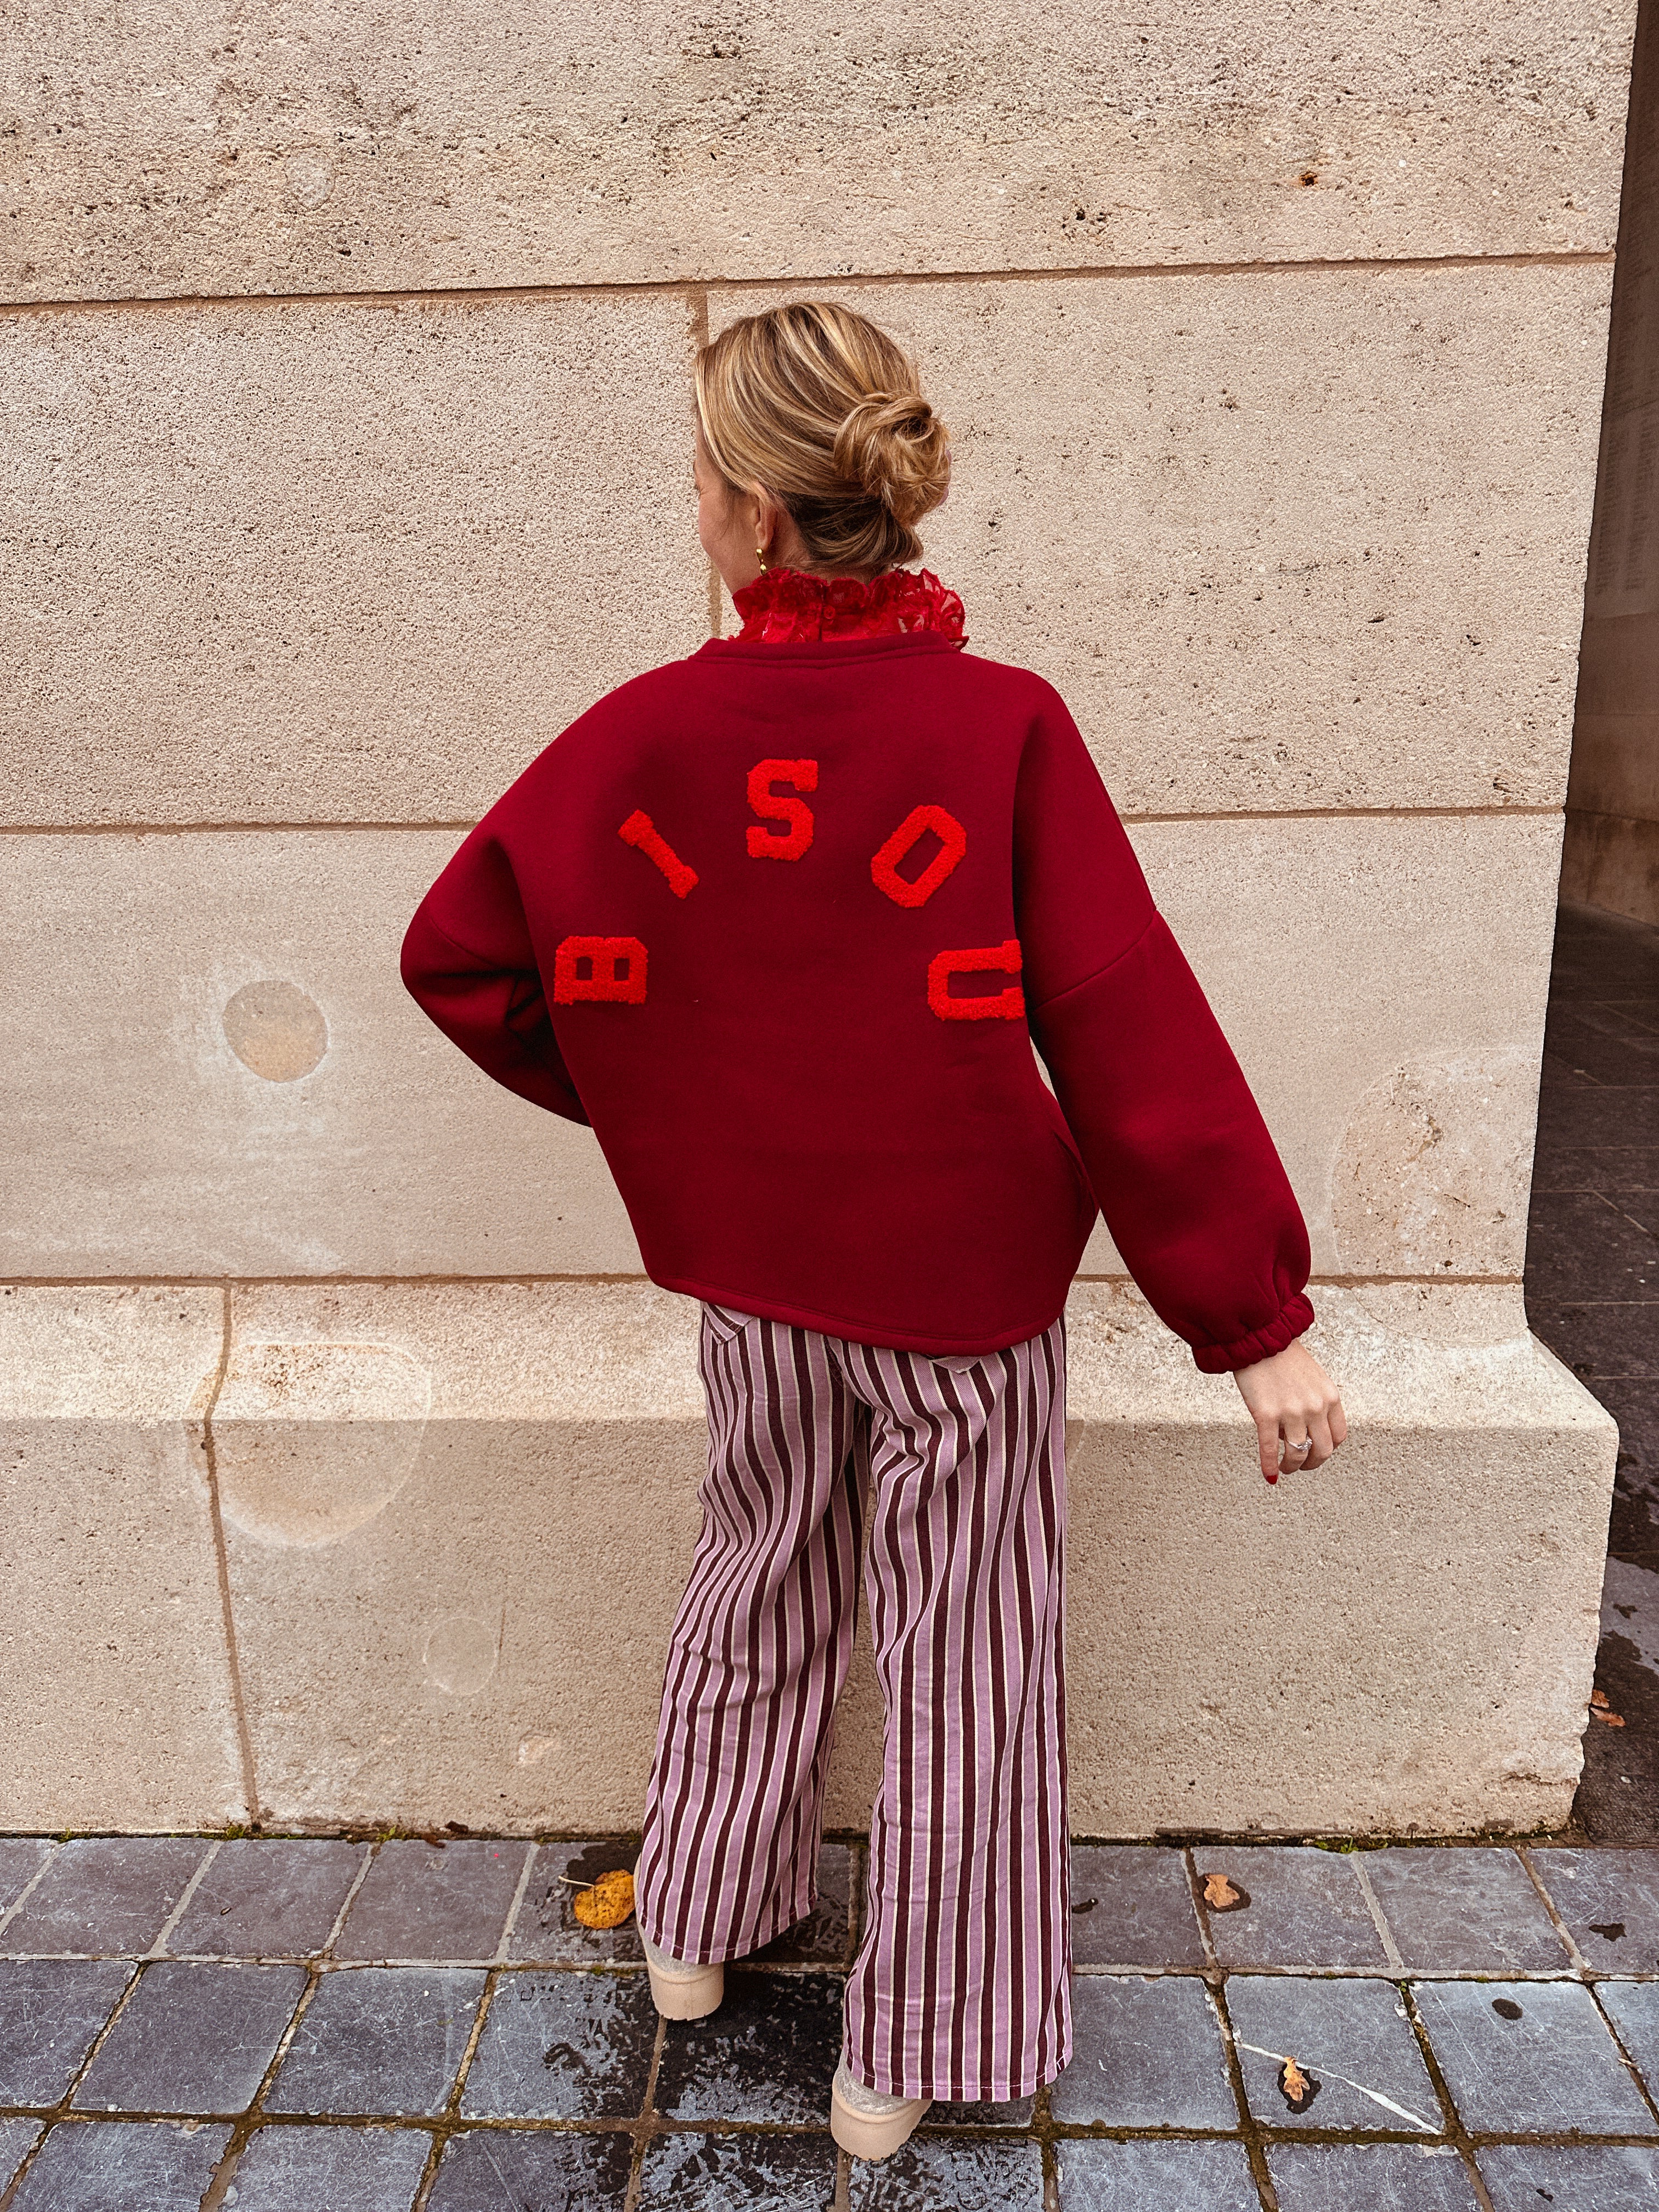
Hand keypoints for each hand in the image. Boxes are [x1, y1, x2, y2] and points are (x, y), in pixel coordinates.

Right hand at [1232, 1339, 1346, 1484]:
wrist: (1260, 1338)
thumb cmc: (1283, 1355)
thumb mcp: (1314, 1378)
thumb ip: (1317, 1402)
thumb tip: (1307, 1429)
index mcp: (1329, 1397)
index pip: (1339, 1436)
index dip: (1328, 1449)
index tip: (1317, 1451)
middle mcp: (1314, 1407)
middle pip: (1322, 1450)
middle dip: (1312, 1463)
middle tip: (1302, 1465)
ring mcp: (1291, 1412)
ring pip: (1298, 1453)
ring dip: (1292, 1467)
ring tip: (1285, 1468)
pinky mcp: (1266, 1414)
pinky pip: (1270, 1449)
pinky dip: (1270, 1465)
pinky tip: (1269, 1474)